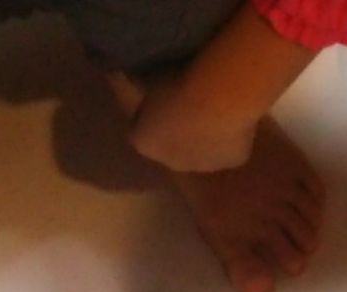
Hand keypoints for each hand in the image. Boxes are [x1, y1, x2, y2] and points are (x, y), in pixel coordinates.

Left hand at [120, 71, 260, 174]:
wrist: (216, 98)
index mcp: (142, 143)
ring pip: (204, 150)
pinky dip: (232, 135)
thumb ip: (129, 85)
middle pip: (173, 147)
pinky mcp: (231, 161)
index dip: (148, 115)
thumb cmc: (173, 83)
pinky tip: (234, 114)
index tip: (155, 97)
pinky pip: (230, 147)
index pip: (140, 131)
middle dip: (177, 131)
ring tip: (215, 107)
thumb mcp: (142, 78)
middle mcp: (171, 163)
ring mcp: (204, 165)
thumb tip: (112, 72)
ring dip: (206, 137)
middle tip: (188, 103)